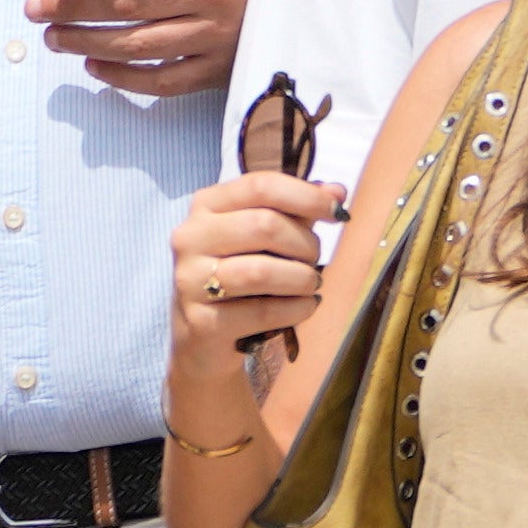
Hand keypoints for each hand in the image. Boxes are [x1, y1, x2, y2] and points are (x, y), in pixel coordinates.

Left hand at [30, 0, 267, 106]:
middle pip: (128, 1)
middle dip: (73, 6)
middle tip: (34, 8)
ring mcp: (219, 33)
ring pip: (139, 44)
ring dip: (88, 42)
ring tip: (54, 37)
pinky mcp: (224, 68)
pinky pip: (164, 81)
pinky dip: (124, 78)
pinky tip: (94, 68)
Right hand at [170, 161, 345, 380]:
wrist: (203, 341)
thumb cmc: (240, 281)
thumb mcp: (265, 241)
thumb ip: (297, 213)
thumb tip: (337, 192)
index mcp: (206, 207)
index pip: (260, 186)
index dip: (306, 196)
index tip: (336, 212)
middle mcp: (190, 238)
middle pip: (264, 225)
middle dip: (304, 244)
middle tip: (315, 261)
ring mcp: (191, 280)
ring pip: (263, 271)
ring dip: (302, 278)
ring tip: (311, 286)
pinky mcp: (203, 321)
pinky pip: (264, 310)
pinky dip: (297, 308)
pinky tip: (305, 307)